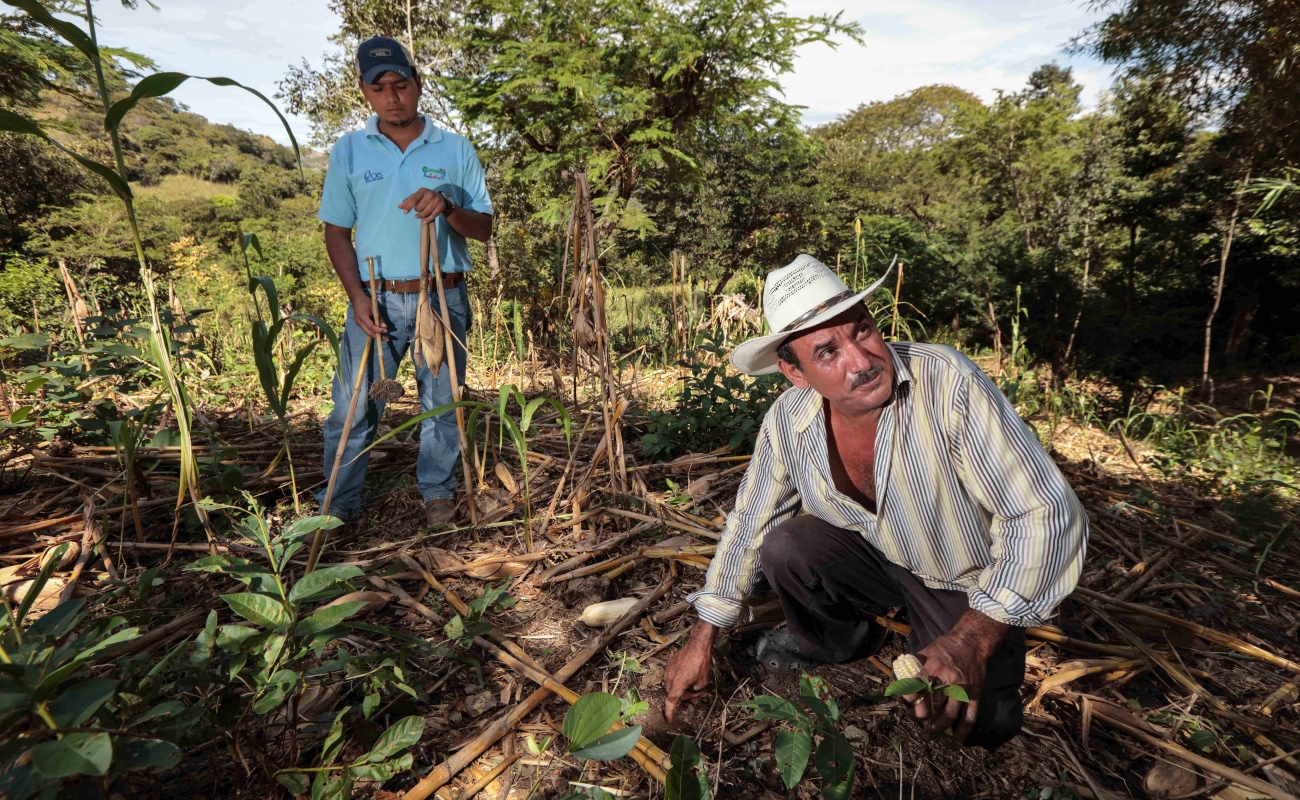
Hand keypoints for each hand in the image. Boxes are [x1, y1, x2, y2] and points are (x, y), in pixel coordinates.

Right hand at [349, 292, 387, 339]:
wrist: (357, 299)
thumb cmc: (366, 302)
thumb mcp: (375, 308)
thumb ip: (379, 318)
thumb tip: (385, 327)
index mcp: (362, 317)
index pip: (371, 327)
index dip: (379, 330)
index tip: (386, 331)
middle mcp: (359, 323)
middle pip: (369, 333)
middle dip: (378, 337)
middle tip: (387, 339)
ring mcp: (359, 324)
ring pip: (368, 333)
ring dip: (376, 336)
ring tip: (385, 337)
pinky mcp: (359, 324)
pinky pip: (367, 330)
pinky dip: (373, 332)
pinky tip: (379, 333)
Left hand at [398, 188, 448, 220]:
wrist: (441, 197)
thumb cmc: (425, 197)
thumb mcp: (417, 196)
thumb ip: (408, 201)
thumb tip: (399, 206)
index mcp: (422, 191)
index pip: (414, 199)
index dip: (408, 206)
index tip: (405, 212)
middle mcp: (430, 195)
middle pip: (419, 207)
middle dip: (416, 210)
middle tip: (417, 210)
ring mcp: (436, 201)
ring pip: (425, 212)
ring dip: (420, 216)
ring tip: (417, 216)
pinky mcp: (441, 207)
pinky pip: (433, 216)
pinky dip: (427, 220)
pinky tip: (424, 222)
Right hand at [664, 621, 714, 722]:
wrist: (697, 645)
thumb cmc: (701, 663)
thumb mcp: (703, 681)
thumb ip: (696, 689)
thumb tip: (692, 688)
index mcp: (677, 685)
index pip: (670, 702)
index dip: (669, 713)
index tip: (669, 720)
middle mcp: (670, 678)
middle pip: (673, 694)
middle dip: (683, 695)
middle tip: (695, 691)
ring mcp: (668, 670)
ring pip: (672, 685)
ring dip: (681, 687)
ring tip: (693, 681)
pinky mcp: (669, 664)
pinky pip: (672, 676)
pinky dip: (679, 679)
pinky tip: (688, 673)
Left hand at [900, 610, 1008, 743]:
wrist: (973, 642)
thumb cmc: (946, 646)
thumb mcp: (927, 650)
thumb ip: (915, 666)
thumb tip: (900, 680)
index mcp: (934, 667)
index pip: (918, 685)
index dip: (908, 697)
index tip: (904, 703)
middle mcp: (949, 680)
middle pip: (932, 704)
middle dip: (920, 715)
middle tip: (912, 718)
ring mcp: (963, 690)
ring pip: (949, 715)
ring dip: (936, 728)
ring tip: (927, 734)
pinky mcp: (975, 696)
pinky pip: (969, 718)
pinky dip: (962, 732)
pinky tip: (954, 743)